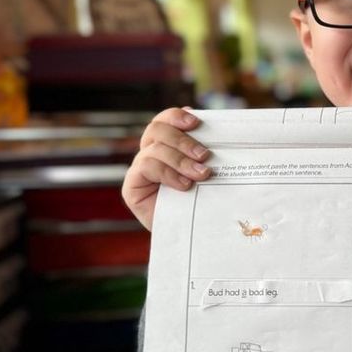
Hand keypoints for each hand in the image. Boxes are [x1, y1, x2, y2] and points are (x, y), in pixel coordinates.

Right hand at [122, 107, 209, 229]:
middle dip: (183, 140)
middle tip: (205, 155)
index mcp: (167, 144)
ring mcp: (140, 169)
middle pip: (157, 129)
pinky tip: (184, 185)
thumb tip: (220, 131)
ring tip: (201, 174)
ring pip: (155, 149)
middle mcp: (150, 153)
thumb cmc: (203, 202)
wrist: (192, 235)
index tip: (197, 122)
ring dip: (180, 160)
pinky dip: (168, 173)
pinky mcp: (132, 186)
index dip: (177, 116)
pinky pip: (146, 167)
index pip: (165, 120)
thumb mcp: (207, 173)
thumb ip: (206, 153)